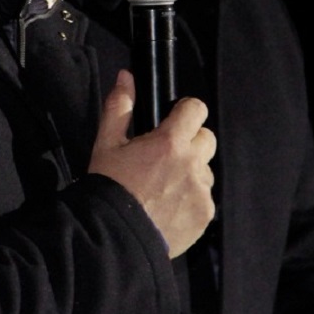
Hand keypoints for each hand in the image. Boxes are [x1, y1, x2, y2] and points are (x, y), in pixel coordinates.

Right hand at [87, 70, 215, 257]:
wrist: (114, 236)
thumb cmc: (108, 187)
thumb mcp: (106, 144)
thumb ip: (119, 107)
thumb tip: (126, 77)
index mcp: (170, 142)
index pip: (197, 109)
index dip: (185, 111)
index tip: (173, 120)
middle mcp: (191, 164)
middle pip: (206, 138)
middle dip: (190, 141)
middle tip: (166, 155)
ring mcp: (201, 191)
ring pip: (205, 169)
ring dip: (191, 171)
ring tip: (165, 185)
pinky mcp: (204, 214)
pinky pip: (205, 196)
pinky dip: (191, 198)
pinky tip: (169, 206)